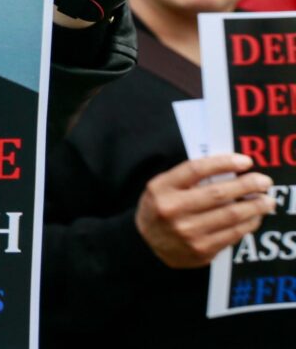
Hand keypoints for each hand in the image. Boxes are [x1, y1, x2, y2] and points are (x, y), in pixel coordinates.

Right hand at [135, 153, 273, 267]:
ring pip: (230, 216)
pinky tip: (254, 216)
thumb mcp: (163, 187)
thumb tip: (229, 170)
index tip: (245, 161)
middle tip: (264, 181)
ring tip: (266, 200)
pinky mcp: (201, 250)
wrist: (146, 245)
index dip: (223, 163)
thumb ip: (189, 178)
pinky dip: (248, 224)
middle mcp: (173, 210)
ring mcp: (188, 233)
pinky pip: (232, 234)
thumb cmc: (160, 208)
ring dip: (254, 206)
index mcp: (162, 188)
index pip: (196, 170)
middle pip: (218, 194)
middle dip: (247, 185)